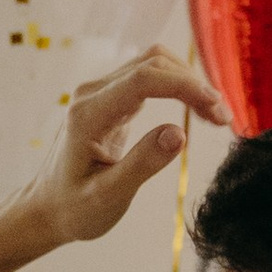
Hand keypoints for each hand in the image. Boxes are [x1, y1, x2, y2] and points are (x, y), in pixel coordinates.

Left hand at [8, 46, 229, 259]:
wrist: (48, 208)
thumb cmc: (74, 208)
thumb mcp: (108, 197)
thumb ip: (141, 164)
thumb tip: (179, 133)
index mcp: (88, 115)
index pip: (144, 80)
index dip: (185, 87)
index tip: (217, 111)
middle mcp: (92, 94)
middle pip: (153, 63)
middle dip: (193, 84)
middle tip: (223, 120)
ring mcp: (100, 93)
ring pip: (154, 65)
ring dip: (189, 82)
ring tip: (215, 116)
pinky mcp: (111, 99)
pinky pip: (150, 79)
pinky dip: (179, 88)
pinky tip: (198, 110)